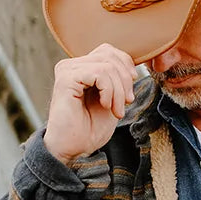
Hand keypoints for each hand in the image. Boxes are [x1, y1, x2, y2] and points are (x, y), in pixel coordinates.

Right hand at [42, 44, 136, 164]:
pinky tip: (105, 105)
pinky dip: (109, 91)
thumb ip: (118, 80)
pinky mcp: (66, 78)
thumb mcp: (112, 99)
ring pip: (107, 65)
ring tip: (116, 109)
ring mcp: (67, 70)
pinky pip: (99, 73)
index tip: (130, 91)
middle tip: (126, 103)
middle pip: (110, 55)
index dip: (126, 67)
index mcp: (81, 67)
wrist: (72, 148)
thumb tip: (134, 67)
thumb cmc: (89, 128)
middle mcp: (72, 65)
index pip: (109, 51)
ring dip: (118, 90)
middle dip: (125, 80)